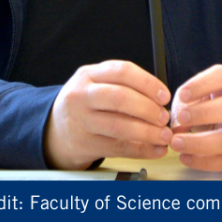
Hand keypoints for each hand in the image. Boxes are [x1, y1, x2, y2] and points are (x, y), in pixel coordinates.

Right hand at [44, 60, 172, 168]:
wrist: (56, 129)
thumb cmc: (85, 104)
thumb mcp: (95, 84)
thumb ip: (123, 86)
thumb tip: (160, 100)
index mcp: (88, 74)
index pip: (122, 71)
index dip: (148, 83)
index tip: (164, 96)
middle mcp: (81, 95)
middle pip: (119, 98)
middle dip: (148, 108)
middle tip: (164, 118)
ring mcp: (81, 120)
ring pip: (119, 126)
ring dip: (148, 132)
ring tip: (164, 136)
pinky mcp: (85, 143)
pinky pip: (119, 148)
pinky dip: (142, 150)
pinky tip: (155, 149)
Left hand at [170, 65, 221, 171]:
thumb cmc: (211, 104)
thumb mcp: (198, 95)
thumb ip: (184, 104)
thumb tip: (175, 125)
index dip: (202, 85)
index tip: (182, 95)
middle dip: (203, 114)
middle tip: (180, 118)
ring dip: (200, 144)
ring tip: (176, 143)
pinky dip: (204, 162)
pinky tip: (186, 158)